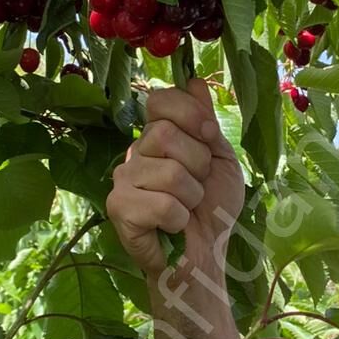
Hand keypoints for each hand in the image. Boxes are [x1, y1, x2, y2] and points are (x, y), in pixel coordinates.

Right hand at [107, 78, 244, 279]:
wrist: (204, 257)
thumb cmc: (212, 210)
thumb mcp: (221, 160)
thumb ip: (207, 123)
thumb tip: (194, 81)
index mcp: (157, 137)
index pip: (160, 100)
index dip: (190, 114)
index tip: (209, 137)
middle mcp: (135, 153)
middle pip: (163, 133)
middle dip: (197, 163)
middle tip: (198, 187)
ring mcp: (122, 180)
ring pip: (169, 172)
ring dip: (192, 197)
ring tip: (186, 210)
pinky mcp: (117, 208)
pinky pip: (161, 204)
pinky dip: (179, 219)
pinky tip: (172, 228)